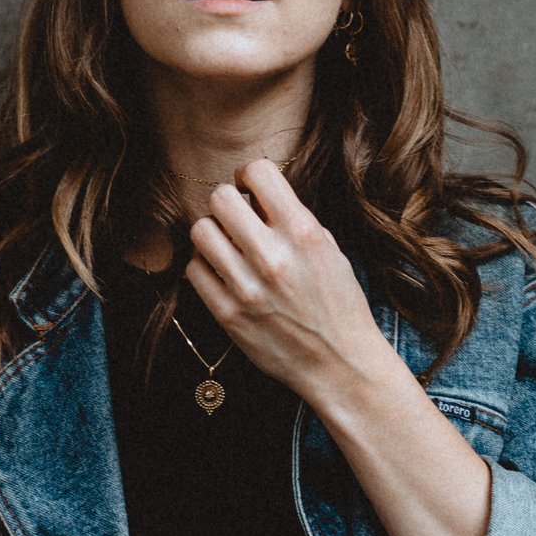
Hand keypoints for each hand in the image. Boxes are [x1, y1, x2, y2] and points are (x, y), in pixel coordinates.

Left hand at [187, 158, 394, 408]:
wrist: (340, 364)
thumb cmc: (338, 304)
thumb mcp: (329, 249)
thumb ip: (292, 219)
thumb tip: (256, 195)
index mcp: (303, 233)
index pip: (258, 172)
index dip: (250, 176)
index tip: (251, 189)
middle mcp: (273, 256)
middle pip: (219, 198)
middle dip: (228, 203)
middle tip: (237, 218)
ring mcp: (247, 288)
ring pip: (200, 231)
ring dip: (213, 234)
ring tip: (228, 246)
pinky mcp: (228, 315)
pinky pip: (195, 270)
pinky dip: (205, 267)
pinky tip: (223, 273)